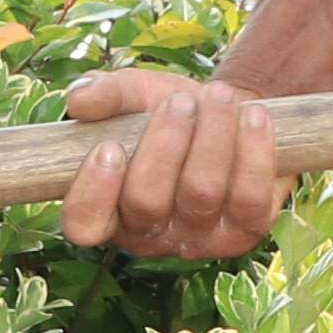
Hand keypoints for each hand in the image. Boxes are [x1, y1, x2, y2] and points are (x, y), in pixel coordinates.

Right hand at [61, 66, 286, 258]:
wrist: (235, 115)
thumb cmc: (173, 112)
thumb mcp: (135, 94)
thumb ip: (105, 94)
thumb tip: (78, 99)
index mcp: (111, 210)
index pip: (84, 224)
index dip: (93, 192)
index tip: (108, 146)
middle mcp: (151, 234)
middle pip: (146, 202)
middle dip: (163, 145)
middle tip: (180, 102)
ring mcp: (201, 238)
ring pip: (200, 193)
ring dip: (211, 136)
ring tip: (219, 96)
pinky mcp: (247, 230)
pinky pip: (250, 196)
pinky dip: (253, 150)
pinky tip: (253, 116)